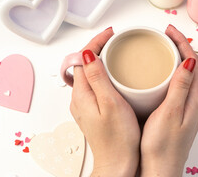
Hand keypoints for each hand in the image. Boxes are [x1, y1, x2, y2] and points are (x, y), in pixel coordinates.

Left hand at [70, 28, 139, 176]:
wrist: (117, 164)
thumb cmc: (118, 139)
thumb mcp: (110, 104)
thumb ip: (97, 78)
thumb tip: (86, 54)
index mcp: (82, 93)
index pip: (81, 57)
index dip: (95, 42)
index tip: (110, 34)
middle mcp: (79, 97)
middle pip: (83, 63)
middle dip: (97, 47)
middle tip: (114, 40)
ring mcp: (85, 104)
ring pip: (88, 73)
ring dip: (99, 59)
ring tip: (115, 52)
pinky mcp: (93, 109)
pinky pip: (94, 83)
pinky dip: (102, 72)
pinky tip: (114, 74)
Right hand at [140, 25, 197, 176]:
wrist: (161, 169)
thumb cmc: (163, 146)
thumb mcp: (170, 113)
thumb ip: (180, 87)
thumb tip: (189, 61)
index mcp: (194, 98)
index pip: (194, 61)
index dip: (183, 42)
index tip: (170, 31)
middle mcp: (194, 100)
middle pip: (191, 64)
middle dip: (180, 45)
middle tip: (166, 35)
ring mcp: (186, 105)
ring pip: (185, 73)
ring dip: (177, 57)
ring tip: (164, 47)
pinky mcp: (178, 110)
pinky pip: (179, 82)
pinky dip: (172, 70)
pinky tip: (161, 72)